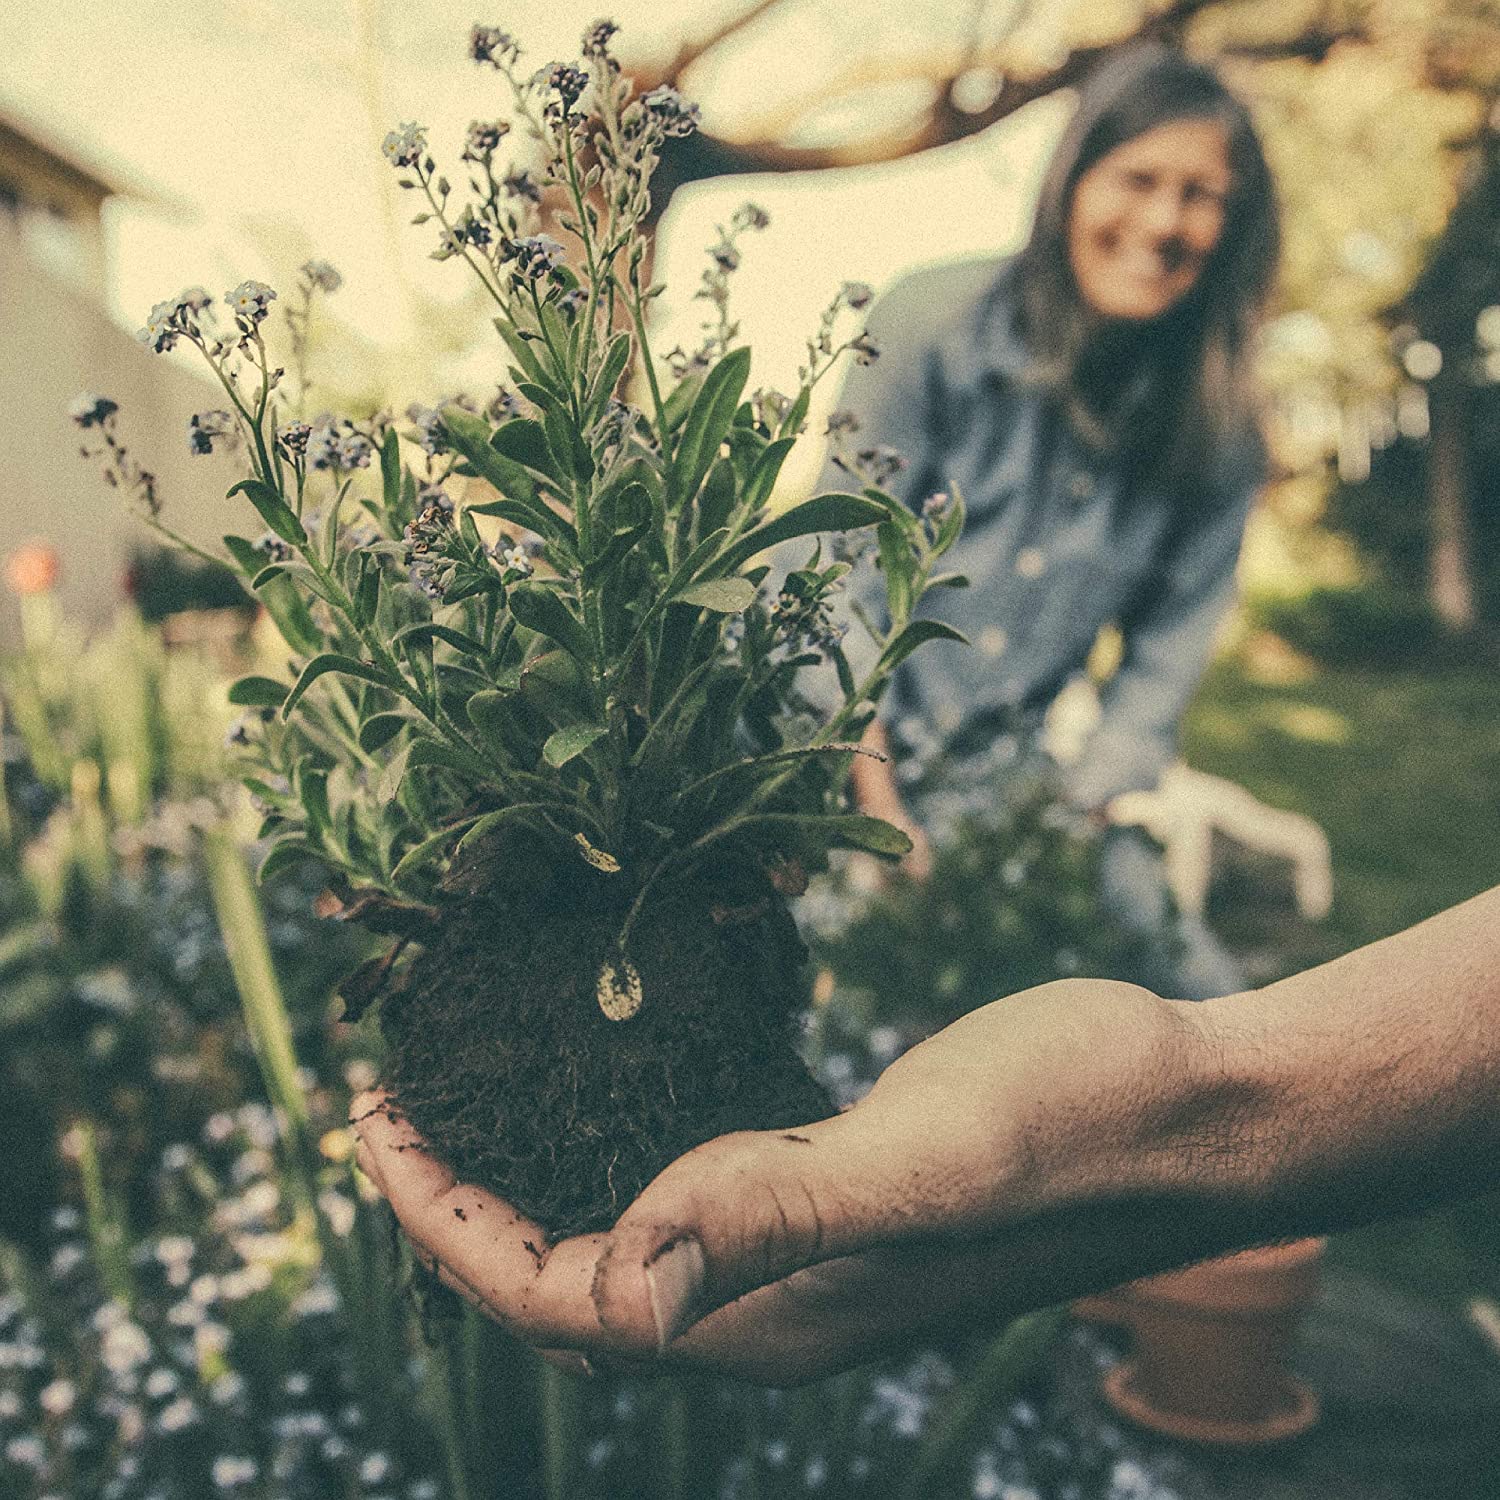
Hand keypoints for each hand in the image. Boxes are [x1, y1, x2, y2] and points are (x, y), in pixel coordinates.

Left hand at [350, 977, 1186, 1383]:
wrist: (1193, 1106)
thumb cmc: (1080, 1125)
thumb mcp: (931, 1160)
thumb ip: (779, 1216)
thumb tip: (622, 1289)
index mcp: (770, 1319)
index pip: (555, 1301)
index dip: (444, 1223)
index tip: (373, 1119)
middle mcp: (776, 1305)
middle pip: (568, 1282)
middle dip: (460, 1207)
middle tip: (394, 1101)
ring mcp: (812, 1251)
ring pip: (624, 1237)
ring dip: (533, 1177)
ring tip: (469, 1098)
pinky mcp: (844, 1190)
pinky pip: (693, 1190)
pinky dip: (619, 1143)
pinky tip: (608, 1086)